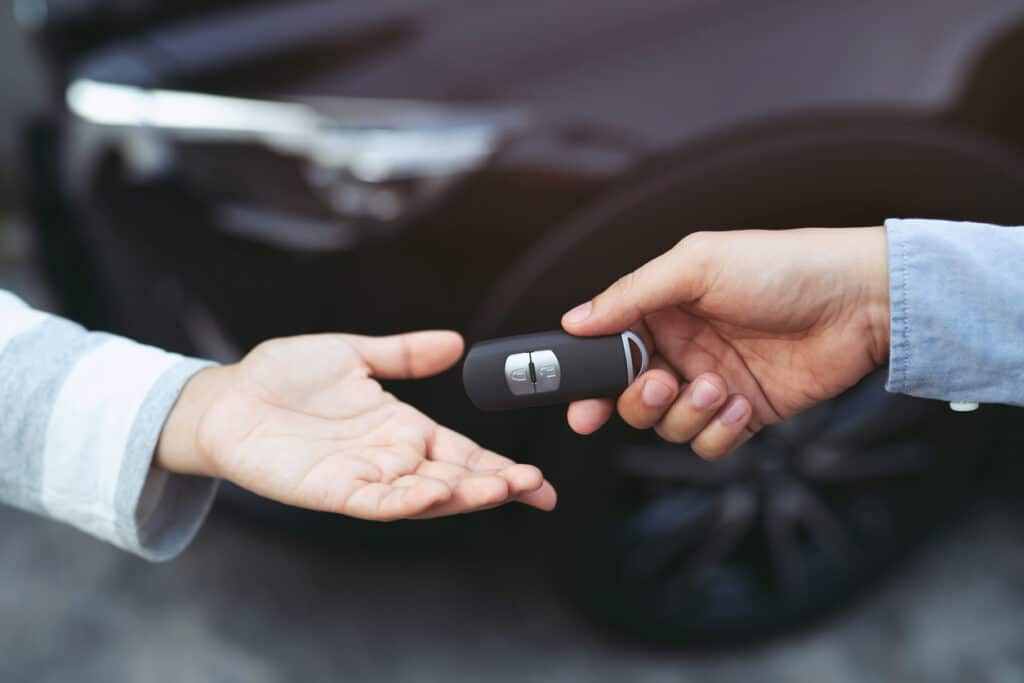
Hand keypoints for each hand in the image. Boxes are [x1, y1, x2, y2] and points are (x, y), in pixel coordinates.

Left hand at [156, 332, 556, 519]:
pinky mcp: (332, 490)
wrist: (228, 396)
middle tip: (533, 486)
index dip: (500, 466)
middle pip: (454, 478)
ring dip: (463, 495)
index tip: (539, 478)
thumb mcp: (355, 354)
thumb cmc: (284, 376)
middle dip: (495, 484)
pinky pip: (377, 502)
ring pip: (425, 496)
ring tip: (501, 489)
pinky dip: (407, 501)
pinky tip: (436, 493)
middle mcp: (392, 458)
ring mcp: (365, 477)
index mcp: (403, 428)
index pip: (463, 453)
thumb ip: (403, 353)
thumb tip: (455, 343)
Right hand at [561, 227, 889, 458]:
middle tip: (661, 383)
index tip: (580, 405)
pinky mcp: (745, 413)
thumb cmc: (780, 267)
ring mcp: (712, 383)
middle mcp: (681, 348)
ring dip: (686, 413)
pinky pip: (709, 444)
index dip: (588, 381)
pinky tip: (742, 406)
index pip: (607, 351)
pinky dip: (718, 434)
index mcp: (661, 310)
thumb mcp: (697, 265)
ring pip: (667, 425)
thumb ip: (631, 295)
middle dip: (638, 400)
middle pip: (629, 397)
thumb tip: (574, 322)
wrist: (860, 300)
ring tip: (719, 387)